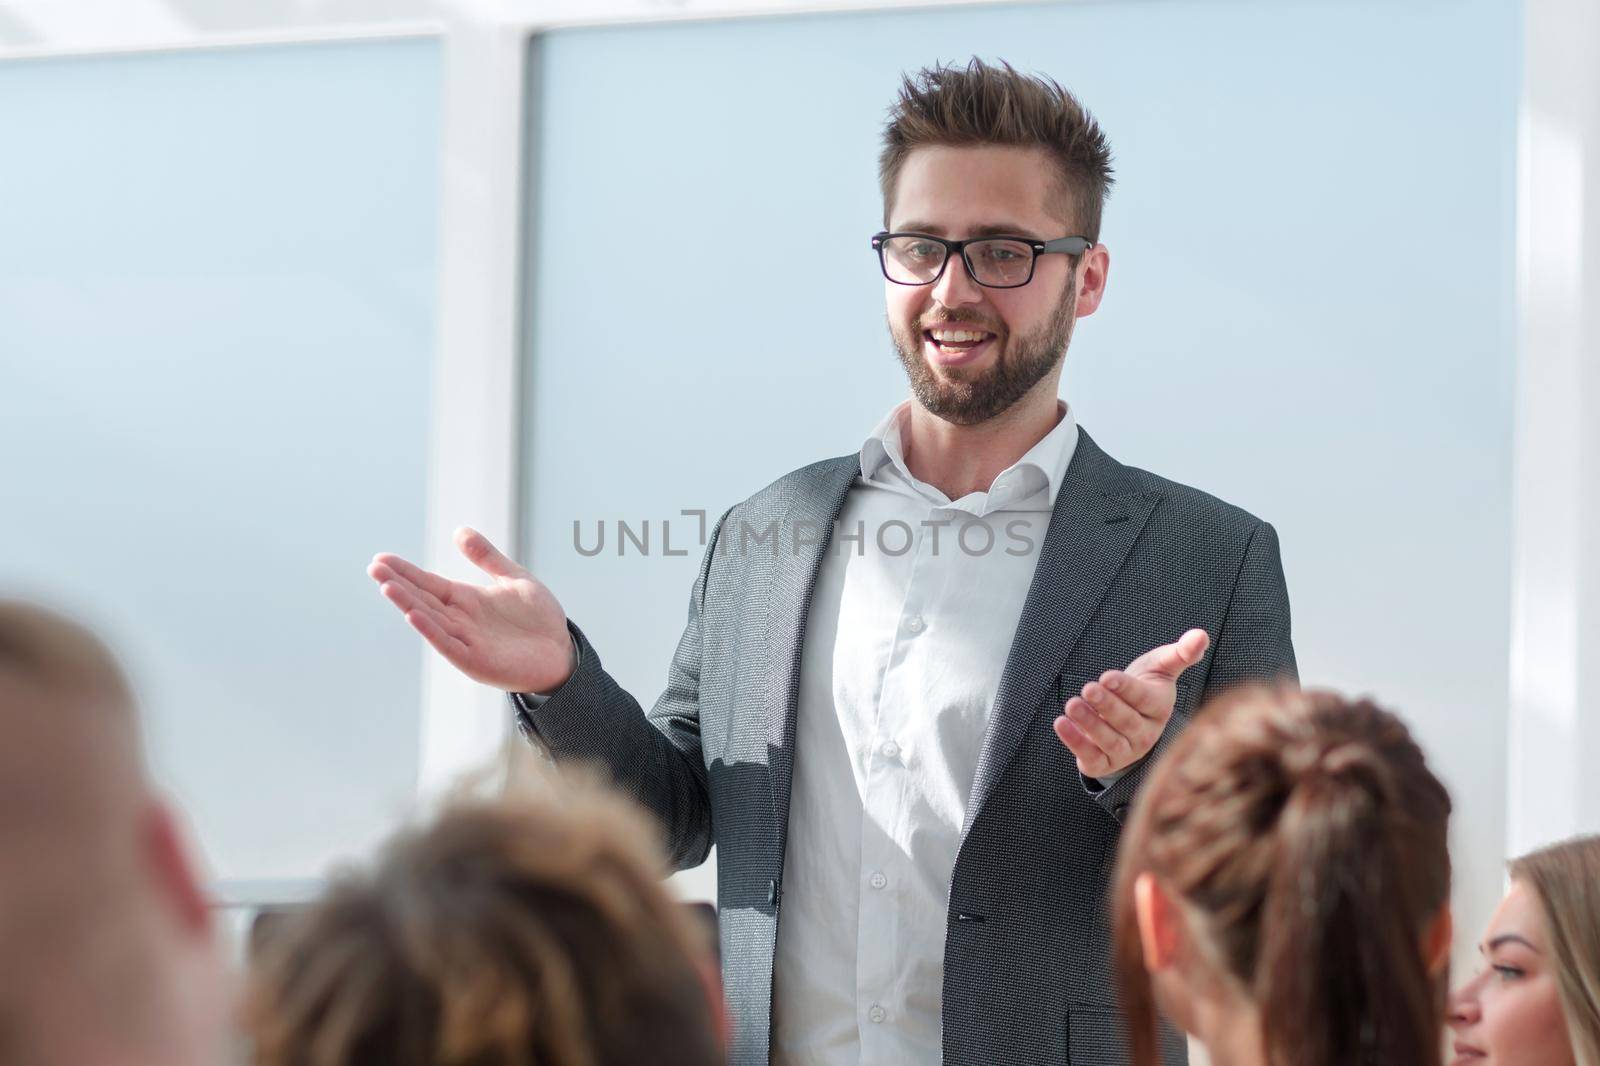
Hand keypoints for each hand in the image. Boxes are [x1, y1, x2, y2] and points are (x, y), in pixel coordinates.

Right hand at [367, 527, 573, 693]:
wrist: (562, 651)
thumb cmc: (538, 619)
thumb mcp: (514, 579)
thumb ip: (487, 558)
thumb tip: (459, 531)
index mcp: (466, 600)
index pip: (428, 583)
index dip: (406, 572)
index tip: (381, 559)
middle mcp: (460, 620)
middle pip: (423, 599)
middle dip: (398, 584)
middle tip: (374, 567)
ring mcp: (466, 641)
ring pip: (430, 620)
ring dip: (408, 605)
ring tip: (387, 586)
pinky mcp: (475, 660)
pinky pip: (448, 644)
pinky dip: (431, 631)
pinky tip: (414, 616)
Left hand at [1052, 628, 1209, 779]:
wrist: (1126, 718)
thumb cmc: (1144, 688)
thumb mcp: (1161, 667)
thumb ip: (1180, 653)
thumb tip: (1200, 635)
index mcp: (1160, 708)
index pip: (1143, 699)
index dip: (1125, 688)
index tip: (1107, 676)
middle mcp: (1145, 734)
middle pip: (1126, 721)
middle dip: (1106, 705)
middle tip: (1088, 689)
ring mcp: (1126, 751)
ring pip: (1109, 740)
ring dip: (1089, 723)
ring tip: (1072, 705)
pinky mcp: (1104, 762)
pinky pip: (1091, 756)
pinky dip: (1075, 742)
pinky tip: (1061, 724)